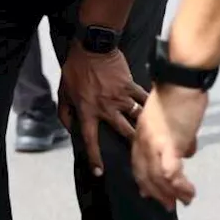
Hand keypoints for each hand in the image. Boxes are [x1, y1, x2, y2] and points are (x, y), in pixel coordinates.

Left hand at [59, 45, 147, 176]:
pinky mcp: (130, 86)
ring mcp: (120, 97)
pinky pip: (143, 98)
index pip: (91, 140)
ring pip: (137, 118)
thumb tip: (70, 128)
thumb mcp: (63, 91)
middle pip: (124, 132)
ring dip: (144, 127)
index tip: (100, 173)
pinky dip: (149, 105)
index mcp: (88, 110)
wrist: (92, 46)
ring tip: (152, 138)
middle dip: (133, 146)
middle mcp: (106, 108)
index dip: (95, 158)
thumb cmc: (76, 68)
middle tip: (141, 157)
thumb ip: (65, 112)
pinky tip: (156, 112)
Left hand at [132, 84, 207, 209]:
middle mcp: (143, 140)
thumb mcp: (168, 117)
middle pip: (145, 174)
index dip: (144, 180)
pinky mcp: (169, 143)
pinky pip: (170, 170)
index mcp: (140, 133)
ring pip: (158, 177)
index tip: (149, 193)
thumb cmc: (178, 94)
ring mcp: (154, 143)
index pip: (138, 163)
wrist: (180, 79)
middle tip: (169, 205)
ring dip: (172, 193)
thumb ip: (173, 135)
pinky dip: (178, 185)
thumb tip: (186, 151)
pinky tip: (187, 191)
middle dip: (157, 193)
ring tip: (185, 200)